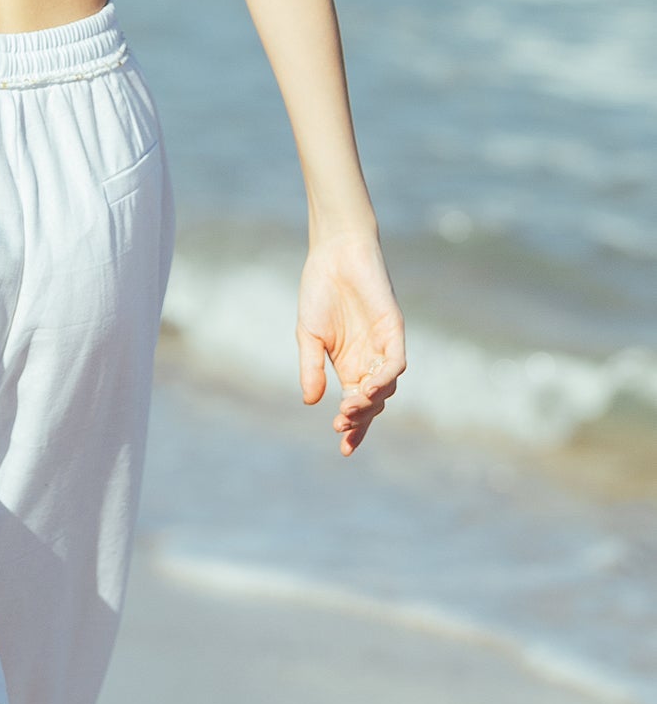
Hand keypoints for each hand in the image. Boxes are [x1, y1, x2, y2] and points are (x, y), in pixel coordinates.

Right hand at [296, 232, 405, 456]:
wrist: (334, 254)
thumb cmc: (320, 291)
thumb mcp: (308, 335)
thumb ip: (311, 368)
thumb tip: (310, 402)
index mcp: (350, 366)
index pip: (356, 406)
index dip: (354, 429)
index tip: (344, 450)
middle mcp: (370, 360)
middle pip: (374, 402)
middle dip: (360, 419)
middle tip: (343, 426)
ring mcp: (384, 346)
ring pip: (387, 386)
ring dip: (371, 402)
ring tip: (351, 408)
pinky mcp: (394, 330)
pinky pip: (395, 362)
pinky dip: (385, 377)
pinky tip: (368, 386)